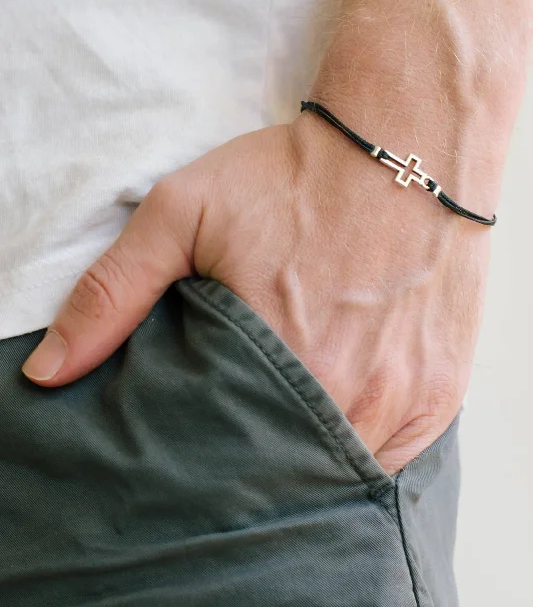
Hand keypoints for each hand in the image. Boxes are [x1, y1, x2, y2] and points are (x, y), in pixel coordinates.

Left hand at [22, 112, 488, 473]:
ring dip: (307, 458)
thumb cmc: (292, 178)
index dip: (200, 457)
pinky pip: (394, 455)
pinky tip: (339, 406)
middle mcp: (347, 394)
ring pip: (339, 471)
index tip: (192, 439)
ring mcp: (402, 399)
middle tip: (239, 422)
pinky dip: (360, 446)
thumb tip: (47, 371)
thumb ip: (113, 291)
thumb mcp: (183, 212)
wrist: (402, 149)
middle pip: (282, 470)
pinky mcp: (440, 393)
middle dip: (253, 463)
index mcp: (277, 359)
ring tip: (285, 416)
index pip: (219, 458)